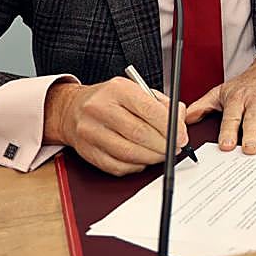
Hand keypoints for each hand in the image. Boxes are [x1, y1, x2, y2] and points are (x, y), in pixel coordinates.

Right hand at [43, 77, 187, 176]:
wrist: (73, 109)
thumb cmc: (111, 99)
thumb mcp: (137, 90)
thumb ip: (162, 104)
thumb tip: (180, 122)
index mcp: (118, 89)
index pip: (150, 110)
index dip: (170, 127)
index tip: (182, 136)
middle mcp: (100, 108)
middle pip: (140, 134)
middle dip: (164, 145)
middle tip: (175, 148)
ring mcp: (90, 131)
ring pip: (129, 153)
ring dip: (152, 158)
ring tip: (162, 155)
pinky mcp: (86, 151)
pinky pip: (116, 166)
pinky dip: (135, 166)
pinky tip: (142, 160)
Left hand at [186, 54, 255, 153]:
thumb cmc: (247, 85)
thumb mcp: (222, 92)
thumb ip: (203, 107)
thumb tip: (183, 121)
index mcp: (237, 99)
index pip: (231, 116)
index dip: (228, 131)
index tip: (225, 145)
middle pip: (253, 118)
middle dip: (251, 134)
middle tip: (249, 149)